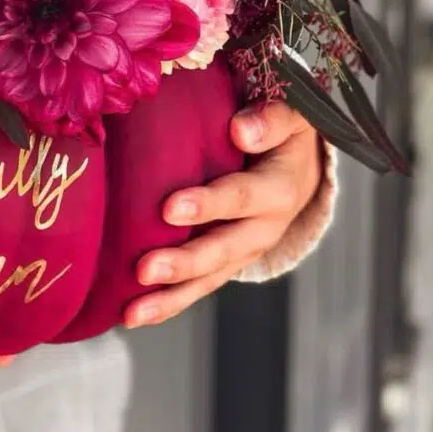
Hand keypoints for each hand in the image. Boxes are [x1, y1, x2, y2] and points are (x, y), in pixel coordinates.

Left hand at [126, 102, 321, 327]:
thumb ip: (271, 118)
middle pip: (223, 248)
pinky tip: (133, 315)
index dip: (210, 204)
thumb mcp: (291, 115)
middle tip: (145, 268)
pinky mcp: (227, 263)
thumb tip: (241, 130)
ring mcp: (245, 249)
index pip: (242, 196)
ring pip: (209, 279)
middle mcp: (265, 227)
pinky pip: (200, 288)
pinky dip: (168, 304)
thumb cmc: (283, 132)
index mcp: (280, 188)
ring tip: (133, 312)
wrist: (299, 163)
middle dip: (184, 261)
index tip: (169, 208)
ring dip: (170, 297)